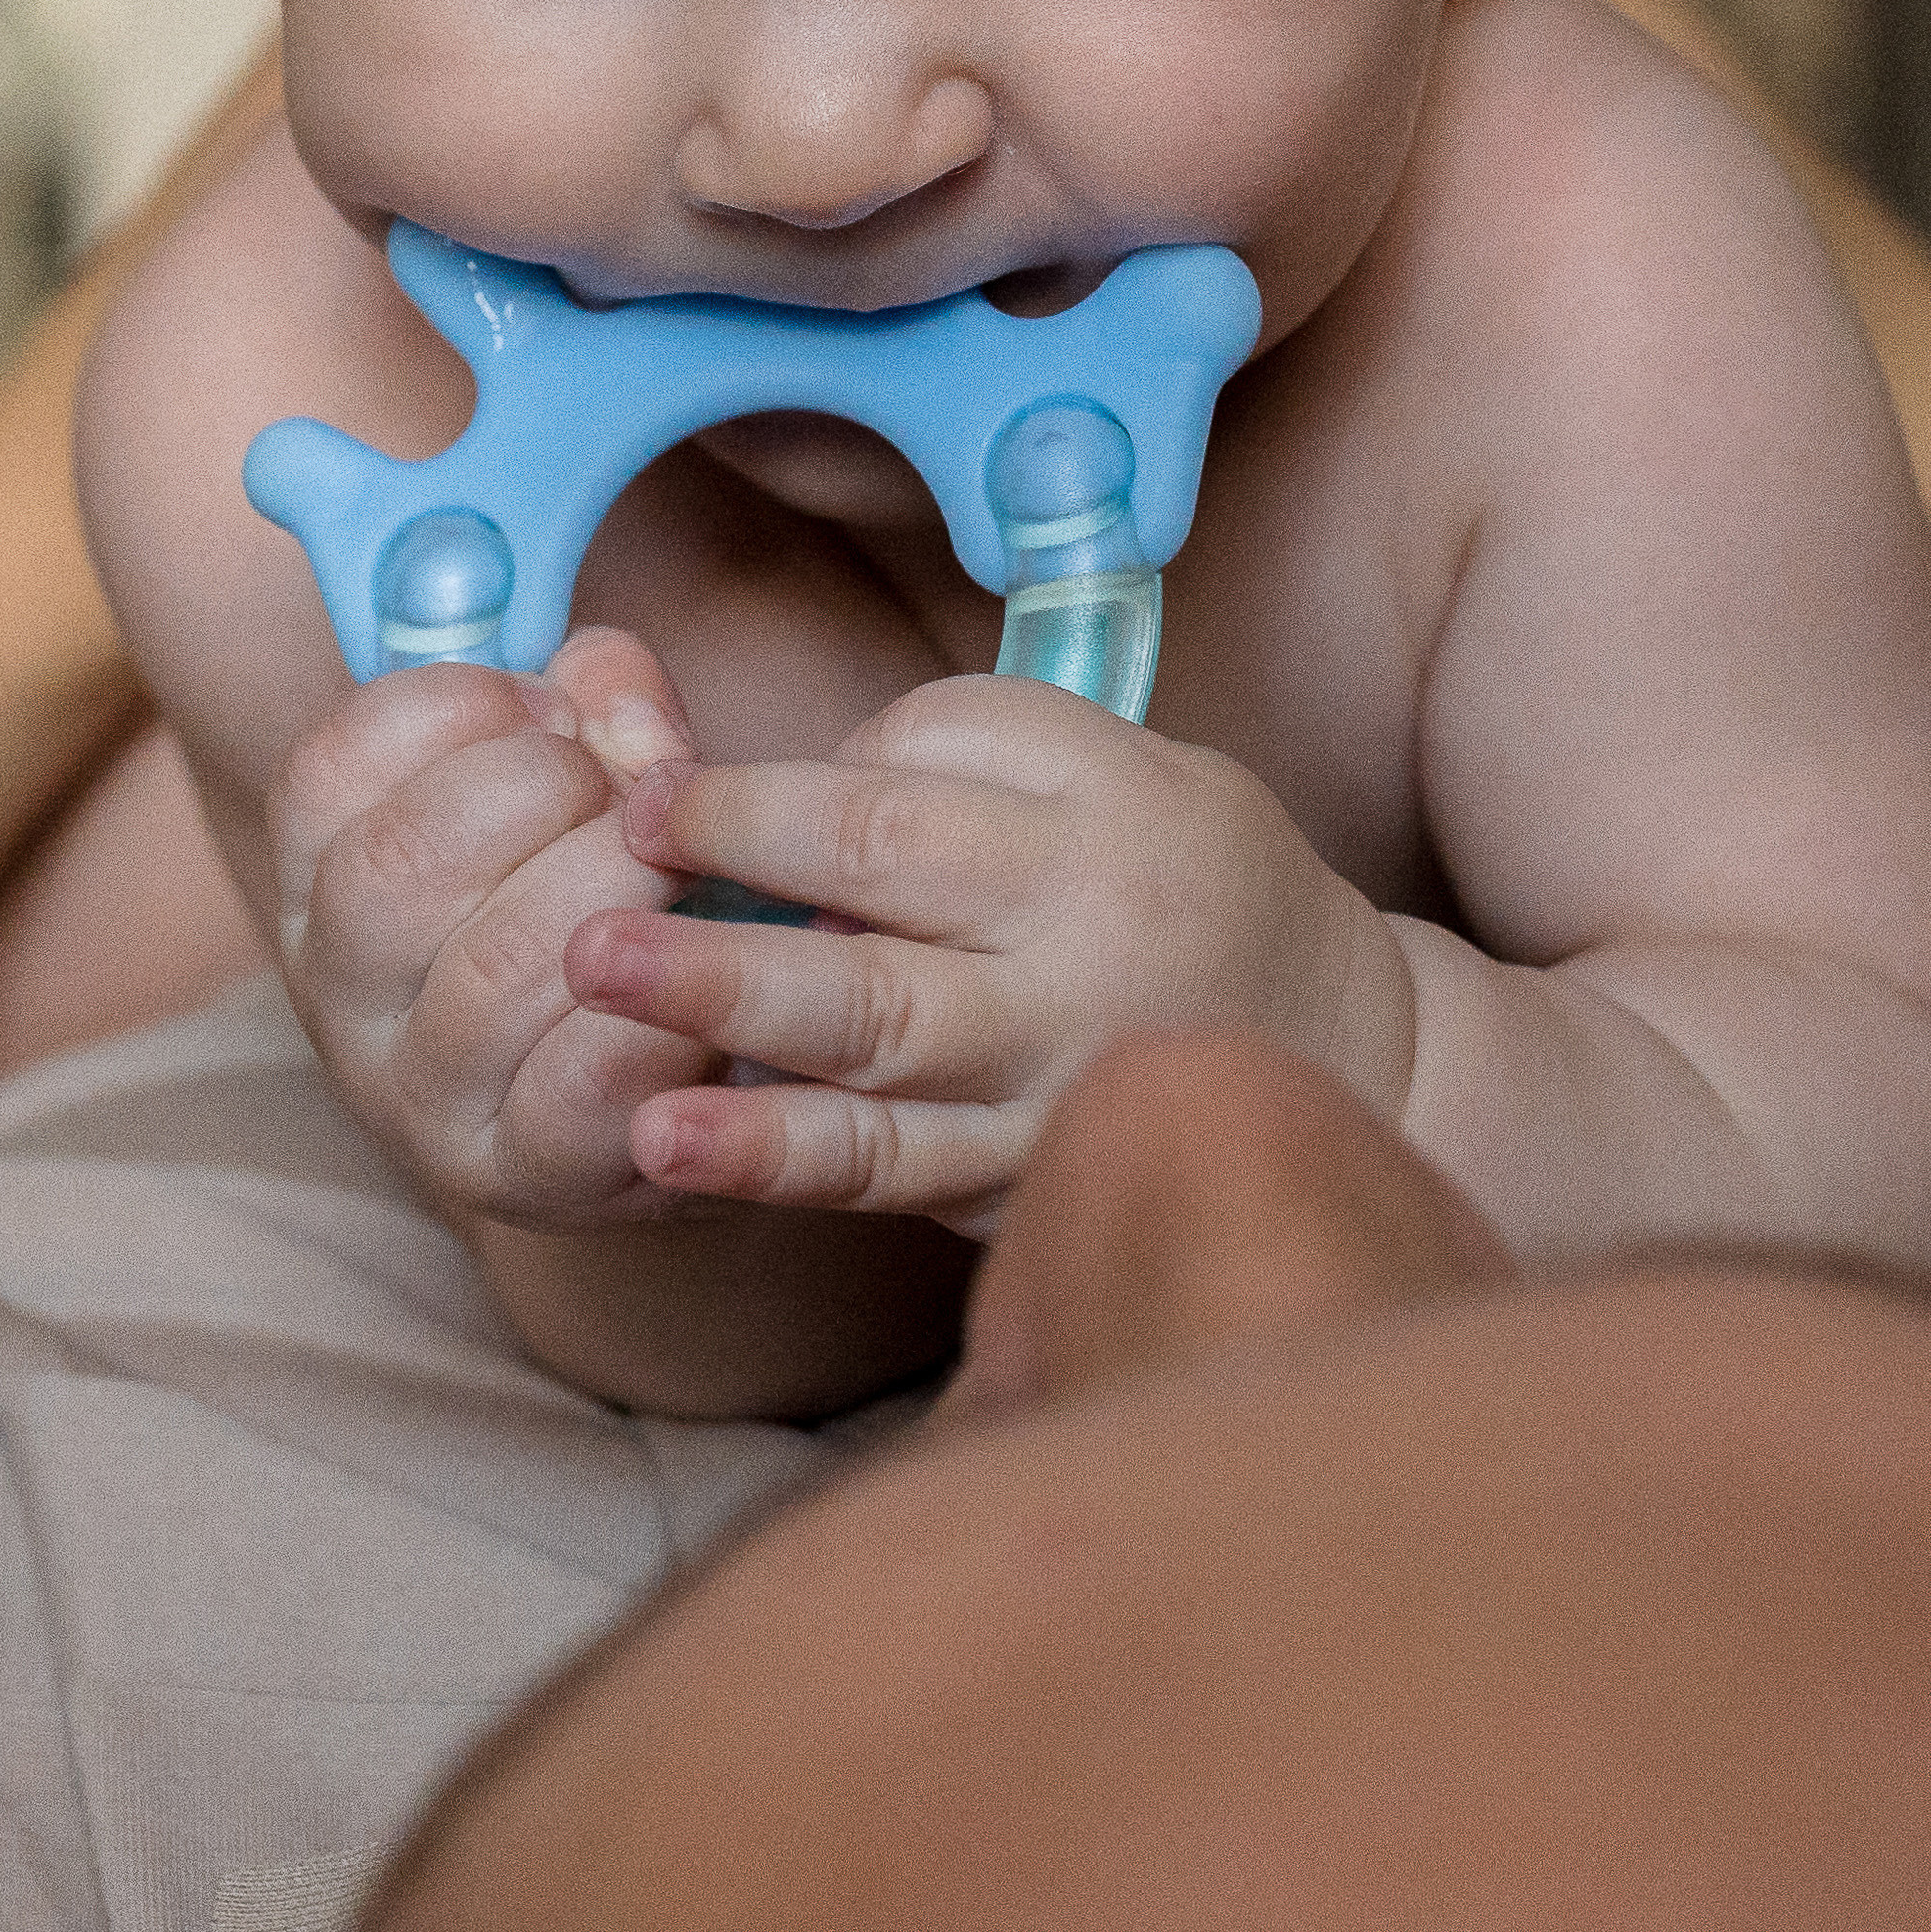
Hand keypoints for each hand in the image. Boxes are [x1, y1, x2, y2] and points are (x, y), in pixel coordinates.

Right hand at [267, 627, 720, 1224]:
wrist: (664, 1089)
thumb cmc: (607, 895)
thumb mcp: (591, 771)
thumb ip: (606, 698)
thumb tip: (620, 713)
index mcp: (325, 870)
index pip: (329, 770)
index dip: (460, 708)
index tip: (555, 709)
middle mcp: (340, 990)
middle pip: (397, 864)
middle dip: (548, 793)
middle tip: (635, 799)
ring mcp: (417, 1096)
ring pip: (494, 971)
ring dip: (621, 892)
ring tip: (686, 878)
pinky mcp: (522, 1175)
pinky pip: (583, 1083)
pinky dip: (662, 1012)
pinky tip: (704, 986)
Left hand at [563, 676, 1417, 1236]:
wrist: (1341, 1038)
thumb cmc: (1175, 865)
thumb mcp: (1104, 758)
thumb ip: (949, 751)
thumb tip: (779, 800)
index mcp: (1089, 832)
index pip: (902, 815)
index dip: (757, 809)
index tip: (641, 801)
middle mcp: (1074, 968)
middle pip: (885, 958)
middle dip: (727, 959)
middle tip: (589, 943)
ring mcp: (1051, 1090)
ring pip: (884, 1086)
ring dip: (742, 1084)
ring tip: (624, 1077)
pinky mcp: (1024, 1180)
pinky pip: (890, 1177)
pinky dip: (781, 1166)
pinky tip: (675, 1151)